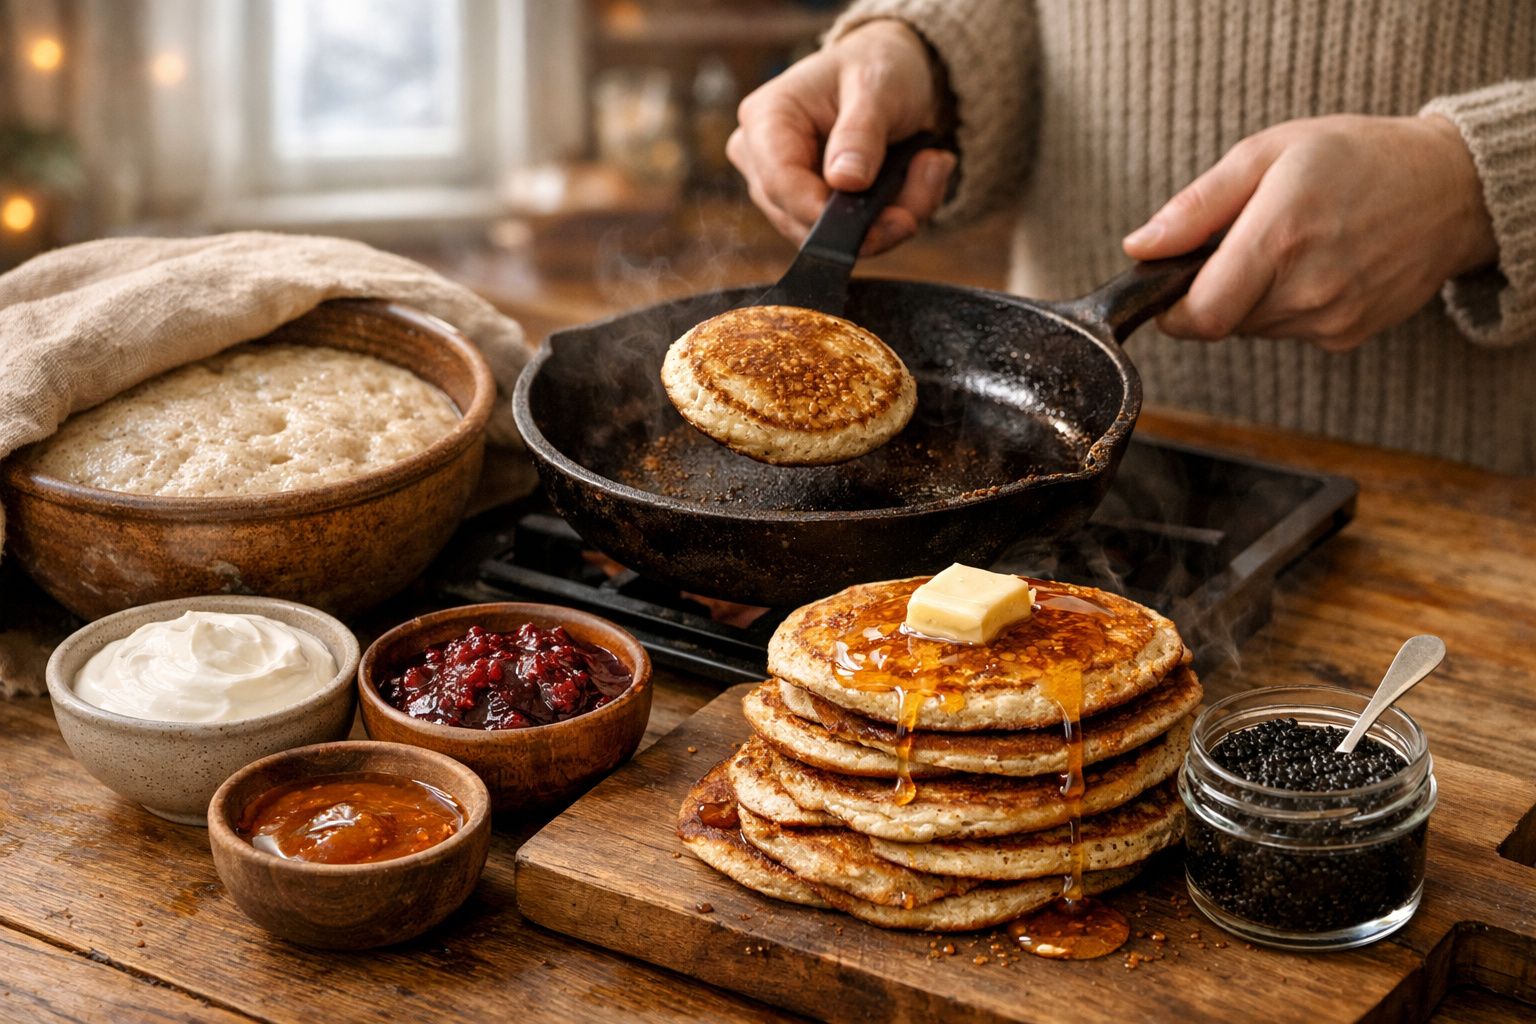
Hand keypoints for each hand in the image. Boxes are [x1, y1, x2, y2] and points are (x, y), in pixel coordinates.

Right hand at [727, 19, 956, 254]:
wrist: (887, 71)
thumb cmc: (875, 67)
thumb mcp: (877, 87)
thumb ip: (861, 133)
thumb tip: (846, 182)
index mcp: (765, 119)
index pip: (779, 184)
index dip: (824, 214)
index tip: (876, 222)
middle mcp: (762, 160)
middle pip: (802, 220)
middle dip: (871, 218)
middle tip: (930, 174)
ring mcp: (782, 190)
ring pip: (829, 237)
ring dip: (889, 218)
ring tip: (928, 167)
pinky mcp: (808, 210)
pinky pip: (847, 237)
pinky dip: (890, 219)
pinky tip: (915, 179)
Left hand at [1123, 114, 1497, 350]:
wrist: (1451, 188)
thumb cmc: (1355, 157)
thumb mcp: (1267, 154)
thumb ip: (1196, 206)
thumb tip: (1139, 248)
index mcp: (1280, 237)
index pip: (1200, 316)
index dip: (1171, 310)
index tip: (1172, 286)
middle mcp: (1308, 288)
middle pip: (1221, 322)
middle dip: (1214, 291)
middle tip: (1245, 243)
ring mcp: (1332, 318)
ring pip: (1253, 328)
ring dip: (1252, 297)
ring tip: (1290, 246)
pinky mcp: (1349, 335)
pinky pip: (1289, 332)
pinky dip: (1287, 306)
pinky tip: (1318, 265)